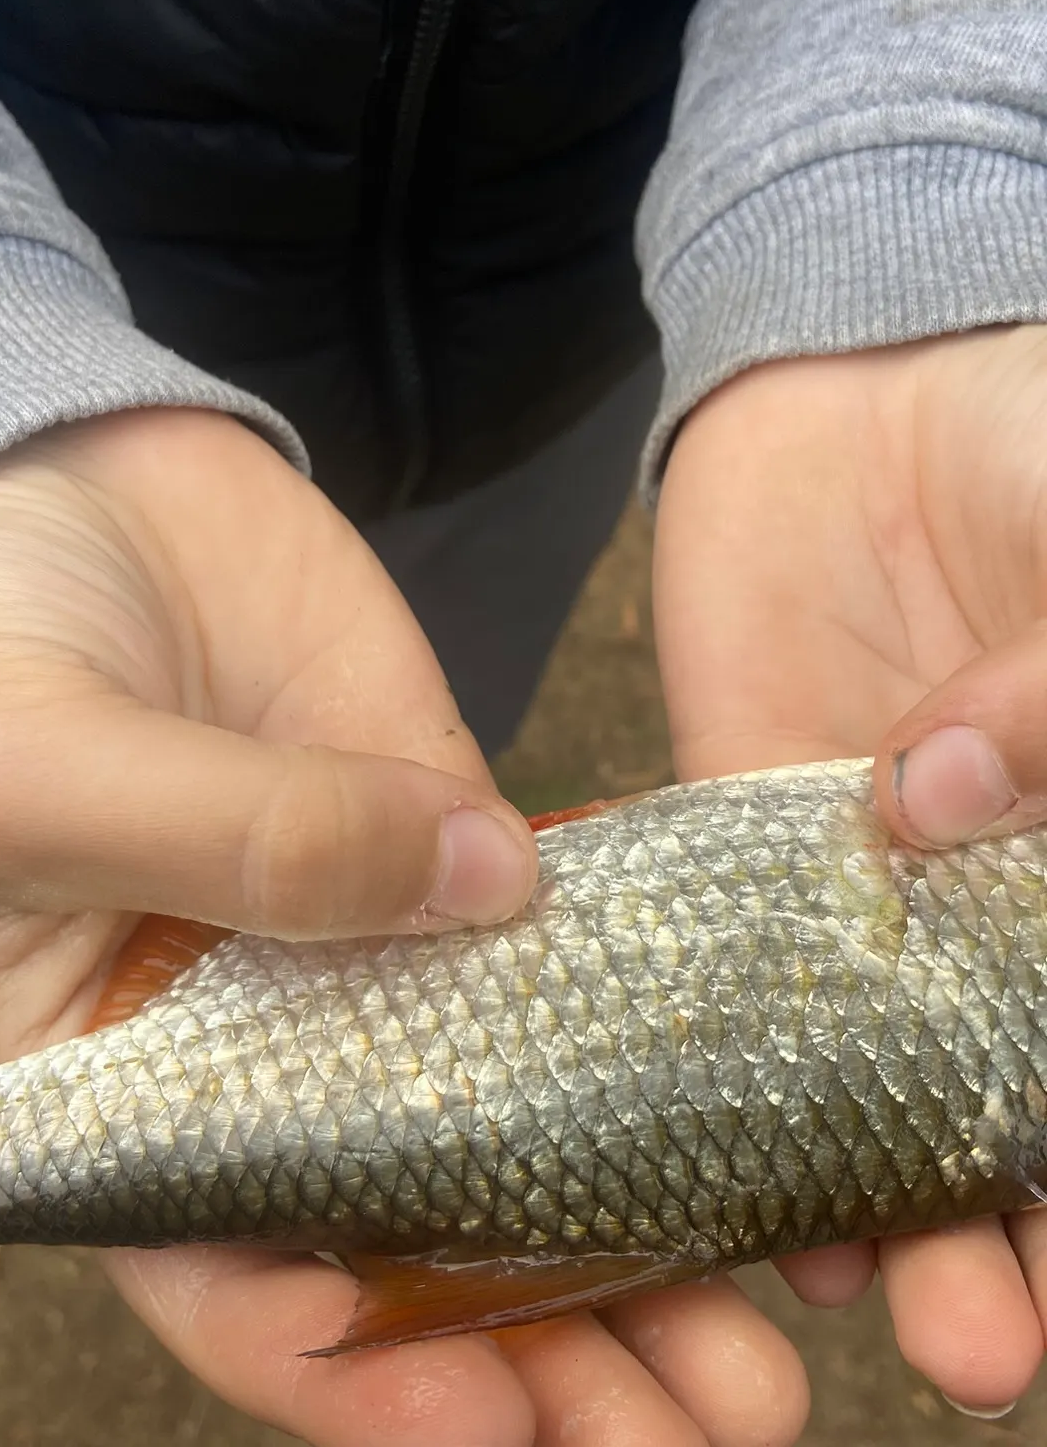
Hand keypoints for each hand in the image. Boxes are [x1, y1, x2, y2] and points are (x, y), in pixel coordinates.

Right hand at [0, 406, 806, 1445]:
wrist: (34, 488)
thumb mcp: (31, 766)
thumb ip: (231, 840)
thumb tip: (484, 890)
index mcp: (116, 1082)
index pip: (225, 1270)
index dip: (350, 1370)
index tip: (487, 1420)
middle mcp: (258, 1038)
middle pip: (405, 1230)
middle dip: (542, 1345)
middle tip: (689, 1420)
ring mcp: (365, 930)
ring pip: (512, 1107)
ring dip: (631, 1224)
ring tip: (753, 1336)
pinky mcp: (444, 821)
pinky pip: (563, 936)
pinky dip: (650, 1019)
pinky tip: (742, 1090)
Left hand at [655, 325, 1046, 1416]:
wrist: (876, 396)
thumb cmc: (1042, 459)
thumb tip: (935, 802)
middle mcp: (992, 906)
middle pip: (1007, 1101)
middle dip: (998, 1229)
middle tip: (977, 1344)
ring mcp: (869, 884)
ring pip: (869, 1066)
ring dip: (867, 1191)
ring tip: (865, 1303)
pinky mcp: (746, 835)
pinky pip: (731, 960)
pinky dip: (727, 1057)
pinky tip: (730, 1157)